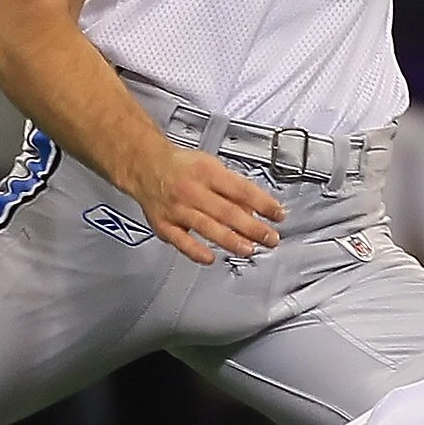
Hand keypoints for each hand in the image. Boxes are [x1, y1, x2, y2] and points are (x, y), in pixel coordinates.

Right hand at [128, 142, 282, 264]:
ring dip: (231, 240)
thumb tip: (254, 210)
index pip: (242, 190)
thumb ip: (233, 189)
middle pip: (228, 211)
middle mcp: (192, 190)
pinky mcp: (164, 224)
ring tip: (249, 249)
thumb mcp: (212, 167)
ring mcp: (177, 209)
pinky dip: (195, 251)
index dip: (263, 203)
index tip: (278, 214)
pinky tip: (210, 258)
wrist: (145, 166)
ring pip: (207, 227)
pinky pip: (181, 241)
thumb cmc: (181, 167)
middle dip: (253, 227)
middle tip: (270, 238)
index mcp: (207, 173)